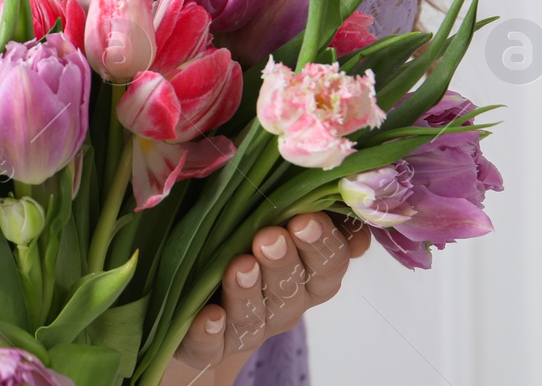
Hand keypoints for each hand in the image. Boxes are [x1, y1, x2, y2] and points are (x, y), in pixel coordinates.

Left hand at [168, 212, 370, 383]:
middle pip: (291, 290)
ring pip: (253, 316)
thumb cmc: (248, 241)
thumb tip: (339, 194)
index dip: (320, 245)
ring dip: (247, 292)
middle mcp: (284, 307)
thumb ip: (313, 207)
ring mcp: (249, 329)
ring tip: (240, 266)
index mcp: (309, 277)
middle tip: (269, 239)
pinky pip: (212, 346)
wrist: (202, 297)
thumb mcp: (280, 218)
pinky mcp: (210, 347)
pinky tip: (209, 317)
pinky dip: (210, 334)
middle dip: (282, 263)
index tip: (305, 221)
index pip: (328, 265)